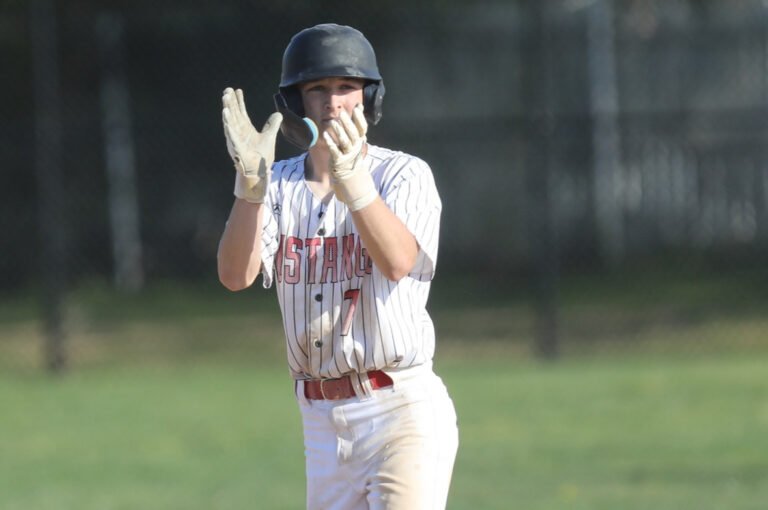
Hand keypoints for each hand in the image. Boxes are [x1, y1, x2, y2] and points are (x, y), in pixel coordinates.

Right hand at [222, 87, 281, 202]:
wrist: (259, 171)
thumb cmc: (261, 155)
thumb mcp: (269, 136)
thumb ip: (272, 125)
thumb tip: (278, 113)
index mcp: (246, 129)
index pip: (241, 112)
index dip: (239, 101)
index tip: (236, 90)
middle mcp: (239, 132)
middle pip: (234, 114)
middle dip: (230, 102)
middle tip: (227, 90)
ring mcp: (236, 139)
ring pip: (230, 122)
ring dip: (227, 110)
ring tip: (225, 98)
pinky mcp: (236, 147)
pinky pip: (231, 134)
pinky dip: (228, 125)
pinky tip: (225, 115)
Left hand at [323, 104, 377, 210]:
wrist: (353, 179)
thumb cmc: (352, 157)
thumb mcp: (356, 141)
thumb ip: (356, 124)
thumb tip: (359, 106)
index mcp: (360, 141)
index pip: (363, 128)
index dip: (360, 118)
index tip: (357, 108)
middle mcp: (356, 147)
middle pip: (353, 133)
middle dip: (348, 123)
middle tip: (342, 112)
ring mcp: (348, 155)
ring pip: (345, 141)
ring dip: (339, 132)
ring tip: (333, 122)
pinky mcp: (339, 162)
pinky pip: (335, 151)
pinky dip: (331, 143)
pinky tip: (325, 135)